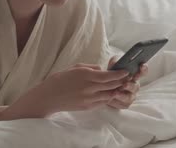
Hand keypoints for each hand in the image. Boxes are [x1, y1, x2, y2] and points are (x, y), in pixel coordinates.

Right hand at [0, 63, 129, 119]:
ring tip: (120, 85)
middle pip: (111, 85)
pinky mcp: (87, 107)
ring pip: (109, 94)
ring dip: (116, 90)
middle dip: (120, 81)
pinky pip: (102, 102)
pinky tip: (109, 93)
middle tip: (127, 78)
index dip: (119, 74)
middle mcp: (89, 87)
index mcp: (86, 75)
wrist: (48, 97)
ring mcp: (89, 98)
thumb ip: (91, 68)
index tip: (126, 71)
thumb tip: (102, 70)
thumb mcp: (75, 68)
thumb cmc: (60, 79)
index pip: (108, 75)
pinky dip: (107, 97)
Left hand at [106, 56, 147, 109]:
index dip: (144, 69)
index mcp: (135, 75)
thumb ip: (116, 61)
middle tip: (125, 84)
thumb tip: (116, 63)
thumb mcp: (114, 64)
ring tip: (116, 93)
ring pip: (129, 97)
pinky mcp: (125, 103)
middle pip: (135, 86)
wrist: (105, 84)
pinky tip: (111, 99)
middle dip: (130, 85)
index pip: (143, 72)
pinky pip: (122, 103)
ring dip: (123, 95)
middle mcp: (135, 86)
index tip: (142, 65)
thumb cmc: (112, 72)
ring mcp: (131, 95)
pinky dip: (117, 101)